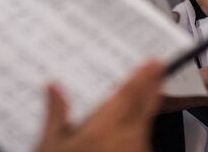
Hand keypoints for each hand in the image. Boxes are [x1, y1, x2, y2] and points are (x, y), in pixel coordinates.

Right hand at [35, 61, 162, 151]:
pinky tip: (130, 131)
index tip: (154, 62)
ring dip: (145, 112)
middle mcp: (126, 140)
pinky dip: (138, 134)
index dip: (144, 77)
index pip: (131, 95)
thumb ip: (56, 114)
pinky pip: (140, 144)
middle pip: (144, 108)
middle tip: (157, 71)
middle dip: (151, 89)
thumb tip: (53, 88)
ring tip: (144, 96)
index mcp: (104, 128)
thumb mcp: (50, 145)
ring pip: (144, 128)